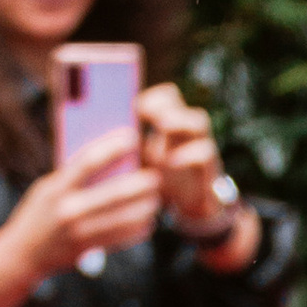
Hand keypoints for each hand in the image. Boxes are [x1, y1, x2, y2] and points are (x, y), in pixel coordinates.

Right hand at [14, 124, 163, 278]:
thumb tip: (107, 158)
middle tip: (155, 176)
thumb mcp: (48, 188)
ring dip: (144, 209)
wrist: (23, 254)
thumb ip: (72, 176)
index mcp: (56, 187)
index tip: (132, 136)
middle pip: (113, 193)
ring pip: (122, 219)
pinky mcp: (87, 249)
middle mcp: (68, 209)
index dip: (112, 147)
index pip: (88, 161)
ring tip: (155, 200)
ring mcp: (78, 232)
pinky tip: (147, 222)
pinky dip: (136, 230)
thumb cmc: (39, 213)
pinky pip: (119, 239)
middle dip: (139, 184)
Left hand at [137, 80, 229, 231]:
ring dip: (178, 121)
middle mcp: (186, 132)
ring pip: (199, 121)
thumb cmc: (162, 183)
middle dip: (161, 103)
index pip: (166, 96)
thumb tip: (97, 136)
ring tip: (162, 128)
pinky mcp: (209, 168)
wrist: (193, 210)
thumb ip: (129, 147)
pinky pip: (205, 152)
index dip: (151, 96)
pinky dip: (188, 154)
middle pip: (180, 101)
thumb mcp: (141, 163)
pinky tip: (170, 162)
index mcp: (169, 125)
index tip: (133, 108)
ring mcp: (201, 147)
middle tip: (145, 113)